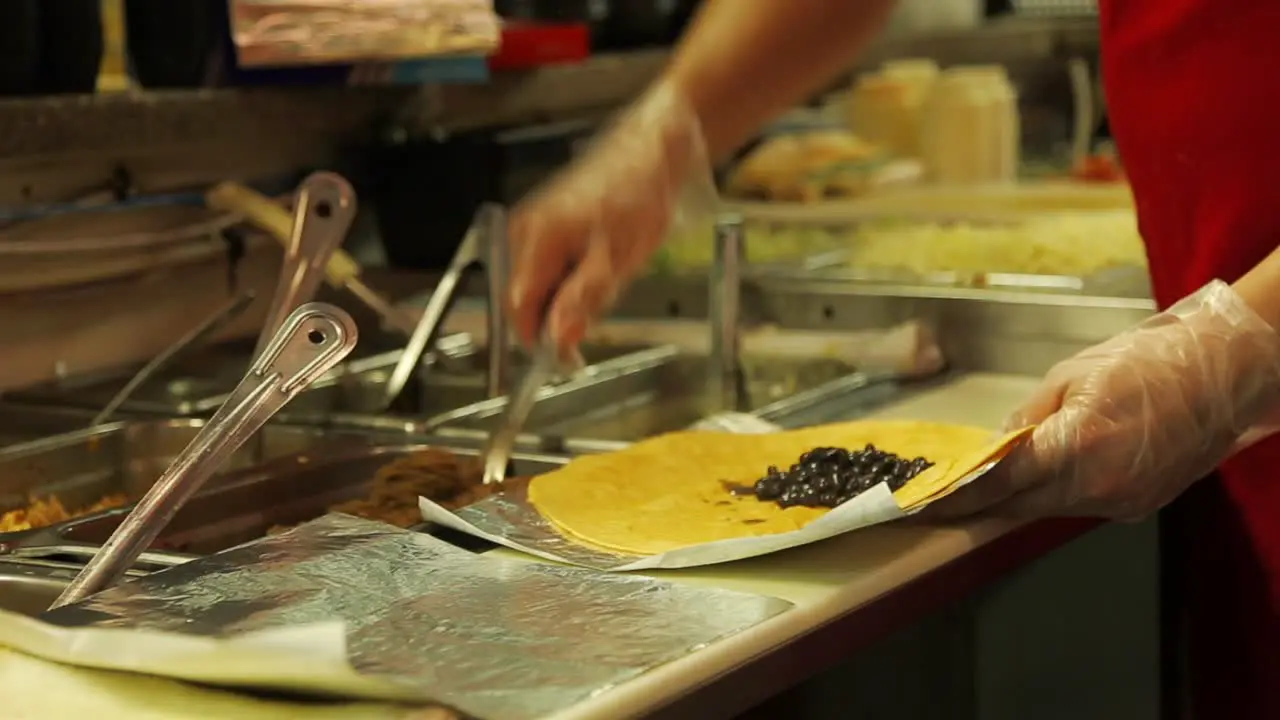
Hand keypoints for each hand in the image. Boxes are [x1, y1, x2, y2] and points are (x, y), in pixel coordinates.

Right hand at [507, 83, 717, 358]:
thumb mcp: (617, 257)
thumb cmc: (637, 195)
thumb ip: (583, 299)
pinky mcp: (548, 222)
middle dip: (560, 316)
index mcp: (535, 242)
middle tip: (603, 307)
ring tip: (610, 275)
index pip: (518, 311)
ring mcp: (534, 225)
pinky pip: (553, 266)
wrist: (650, 148)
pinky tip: (604, 260)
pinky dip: (575, 275)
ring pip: (543, 284)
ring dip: (571, 295)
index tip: (570, 360)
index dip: (540, 342)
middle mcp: (523, 233)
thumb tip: (557, 339)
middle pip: (527, 299)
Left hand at [925, 280, 1279, 520]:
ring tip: (989, 482)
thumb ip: (1027, 416)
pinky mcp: (1138, 505)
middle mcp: (1099, 484)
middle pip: (1020, 505)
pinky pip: (1082, 504)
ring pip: (1051, 507)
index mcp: (1077, 445)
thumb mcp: (1070, 375)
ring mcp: (1122, 500)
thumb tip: (996, 446)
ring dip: (1020, 496)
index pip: (999, 482)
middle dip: (981, 502)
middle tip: (943, 498)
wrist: (1223, 373)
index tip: (924, 502)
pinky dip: (1059, 492)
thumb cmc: (1147, 361)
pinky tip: (1045, 476)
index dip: (958, 495)